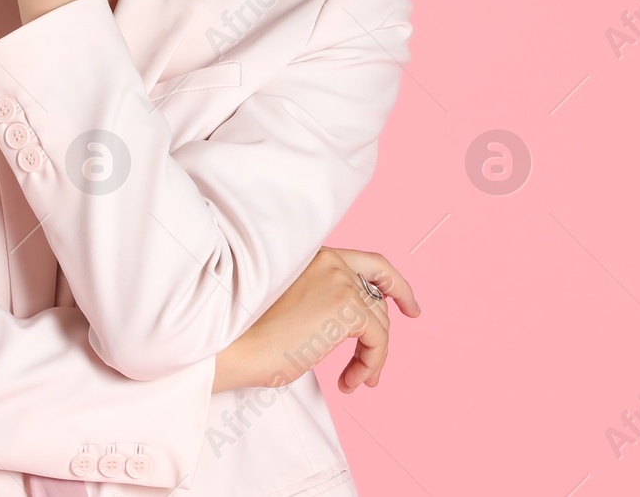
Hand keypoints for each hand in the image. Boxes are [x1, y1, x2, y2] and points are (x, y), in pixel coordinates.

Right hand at [212, 248, 420, 394]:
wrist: (230, 346)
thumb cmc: (248, 336)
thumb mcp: (291, 308)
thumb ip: (323, 302)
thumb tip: (360, 328)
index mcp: (313, 256)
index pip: (368, 262)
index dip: (395, 283)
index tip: (409, 305)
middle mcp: (330, 260)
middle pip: (378, 294)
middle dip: (386, 326)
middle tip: (383, 355)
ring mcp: (339, 280)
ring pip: (380, 321)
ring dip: (373, 356)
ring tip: (353, 380)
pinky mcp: (347, 307)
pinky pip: (379, 340)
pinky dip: (371, 364)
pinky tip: (350, 382)